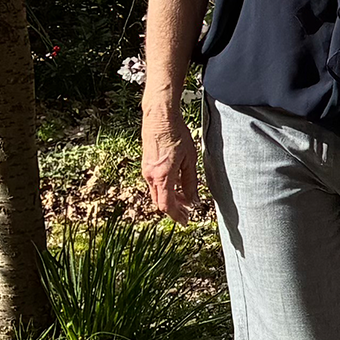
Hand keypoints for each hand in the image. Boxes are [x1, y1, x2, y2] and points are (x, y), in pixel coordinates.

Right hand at [141, 99, 199, 222]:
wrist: (160, 118)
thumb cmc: (177, 135)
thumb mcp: (190, 160)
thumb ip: (190, 182)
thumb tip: (193, 200)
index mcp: (162, 176)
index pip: (167, 205)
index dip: (176, 216)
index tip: (186, 221)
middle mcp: (150, 176)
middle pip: (160, 202)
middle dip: (174, 210)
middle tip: (188, 213)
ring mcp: (146, 171)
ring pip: (157, 193)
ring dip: (170, 199)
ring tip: (185, 200)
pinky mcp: (146, 165)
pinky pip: (154, 184)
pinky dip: (165, 189)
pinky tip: (177, 186)